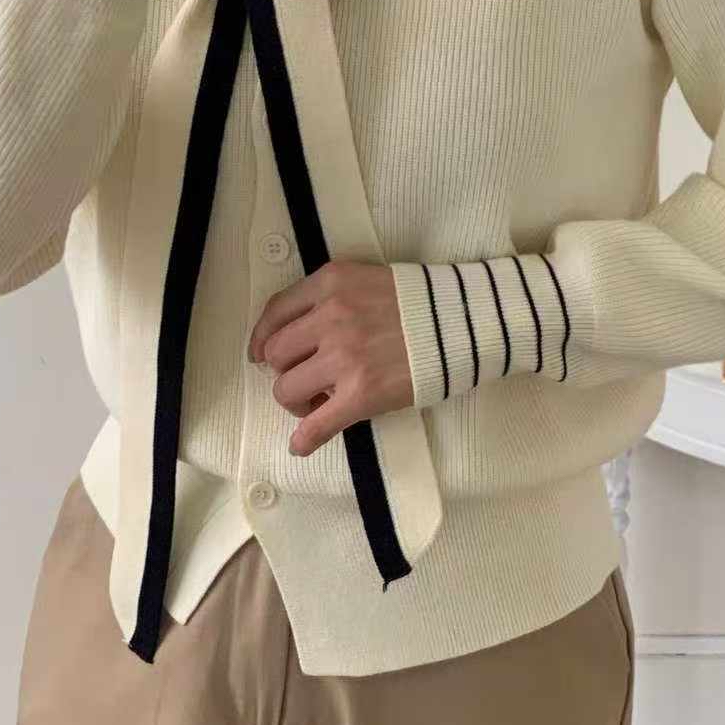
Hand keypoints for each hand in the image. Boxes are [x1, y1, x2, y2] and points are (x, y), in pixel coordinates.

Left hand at [247, 260, 413, 455]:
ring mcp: (344, 356)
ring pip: (286, 389)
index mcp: (331, 283)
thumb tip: (298, 334)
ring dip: (296, 402)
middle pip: (276, 354)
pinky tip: (302, 445)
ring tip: (317, 404)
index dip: (262, 337)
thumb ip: (332, 298)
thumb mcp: (367, 280)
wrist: (464, 321)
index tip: (260, 354)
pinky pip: (317, 424)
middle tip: (305, 379)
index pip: (276, 311)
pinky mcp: (362, 393)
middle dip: (284, 370)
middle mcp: (331, 316)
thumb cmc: (421, 302)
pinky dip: (304, 439)